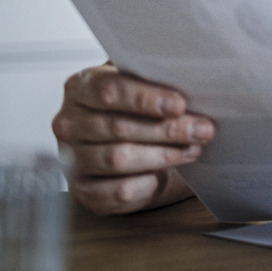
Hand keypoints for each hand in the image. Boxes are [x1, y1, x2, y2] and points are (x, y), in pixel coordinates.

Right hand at [51, 63, 212, 214]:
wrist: (121, 147)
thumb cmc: (134, 111)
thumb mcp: (140, 88)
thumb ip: (154, 82)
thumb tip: (191, 80)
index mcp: (80, 88)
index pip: (109, 91)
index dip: (146, 98)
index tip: (179, 104)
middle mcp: (69, 123)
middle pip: (119, 126)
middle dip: (167, 129)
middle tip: (202, 129)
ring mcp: (72, 159)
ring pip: (119, 158)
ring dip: (164, 155)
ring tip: (193, 148)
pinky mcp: (83, 191)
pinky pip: (118, 190)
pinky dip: (149, 182)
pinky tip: (171, 173)